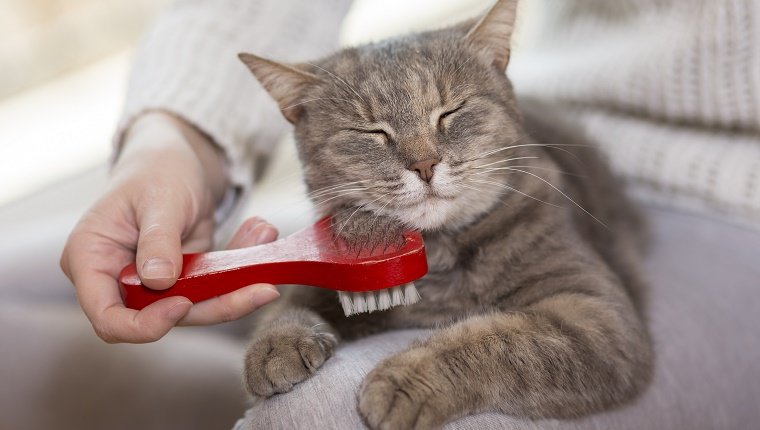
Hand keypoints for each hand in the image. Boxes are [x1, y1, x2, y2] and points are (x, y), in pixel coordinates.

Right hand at [61, 112, 279, 342]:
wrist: (178, 157)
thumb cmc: (156, 169)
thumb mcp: (159, 197)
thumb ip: (158, 239)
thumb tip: (159, 281)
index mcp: (91, 260)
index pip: (108, 317)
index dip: (144, 325)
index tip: (182, 304)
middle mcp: (117, 280)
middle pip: (162, 319)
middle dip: (216, 306)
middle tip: (263, 289)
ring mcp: (153, 284)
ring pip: (196, 309)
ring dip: (238, 286)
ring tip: (266, 239)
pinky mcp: (185, 281)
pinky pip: (214, 289)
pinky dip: (242, 268)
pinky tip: (261, 234)